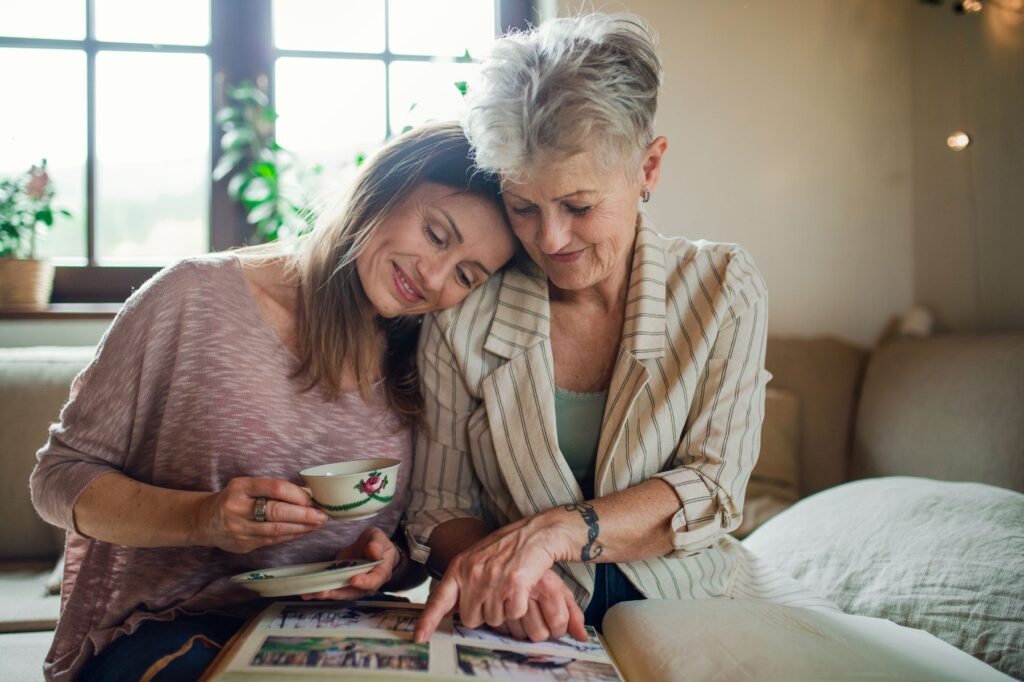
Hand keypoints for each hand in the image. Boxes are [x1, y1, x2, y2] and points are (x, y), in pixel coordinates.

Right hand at [191, 477, 326, 552]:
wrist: (204, 520)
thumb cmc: (234, 498)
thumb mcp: (246, 486)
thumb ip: (270, 489)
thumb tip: (307, 494)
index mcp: (240, 487)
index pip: (273, 488)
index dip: (296, 494)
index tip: (312, 498)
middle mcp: (237, 508)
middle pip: (276, 511)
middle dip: (303, 515)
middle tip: (322, 516)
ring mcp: (238, 529)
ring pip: (276, 530)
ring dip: (301, 528)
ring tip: (318, 524)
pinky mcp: (243, 545)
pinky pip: (272, 540)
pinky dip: (291, 536)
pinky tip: (304, 532)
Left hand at [301, 527, 401, 600]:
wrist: (371, 547)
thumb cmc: (378, 543)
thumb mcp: (379, 538)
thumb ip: (377, 545)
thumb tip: (373, 552)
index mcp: (381, 572)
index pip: (375, 580)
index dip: (365, 582)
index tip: (353, 580)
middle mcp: (367, 584)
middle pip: (354, 592)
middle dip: (338, 593)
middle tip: (324, 592)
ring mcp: (353, 585)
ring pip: (341, 593)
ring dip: (326, 594)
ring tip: (311, 593)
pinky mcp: (342, 582)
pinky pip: (332, 588)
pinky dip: (320, 590)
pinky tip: (307, 592)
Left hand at [413, 515, 584, 642]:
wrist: (536, 532)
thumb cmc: (508, 547)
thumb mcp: (477, 558)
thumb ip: (462, 580)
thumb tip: (449, 609)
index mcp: (460, 566)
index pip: (439, 598)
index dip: (428, 620)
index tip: (419, 637)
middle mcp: (473, 573)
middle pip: (471, 618)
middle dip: (484, 613)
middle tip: (496, 594)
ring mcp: (493, 579)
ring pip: (494, 619)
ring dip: (504, 610)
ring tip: (510, 588)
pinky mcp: (514, 584)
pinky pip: (513, 613)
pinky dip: (520, 607)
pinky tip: (522, 589)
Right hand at [489, 570, 586, 642]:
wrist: (502, 548)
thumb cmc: (532, 571)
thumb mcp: (556, 586)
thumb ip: (572, 612)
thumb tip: (583, 638)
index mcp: (548, 583)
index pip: (559, 621)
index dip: (559, 630)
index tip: (554, 626)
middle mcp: (526, 587)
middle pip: (539, 633)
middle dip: (538, 632)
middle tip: (534, 619)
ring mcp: (504, 592)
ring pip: (517, 635)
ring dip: (517, 630)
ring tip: (516, 612)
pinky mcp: (485, 596)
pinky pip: (496, 628)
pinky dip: (501, 625)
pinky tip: (500, 611)